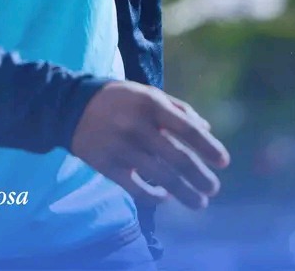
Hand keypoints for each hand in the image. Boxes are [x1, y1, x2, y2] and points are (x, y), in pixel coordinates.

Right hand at [70, 81, 229, 209]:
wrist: (71, 107)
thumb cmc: (117, 99)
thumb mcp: (146, 93)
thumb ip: (177, 108)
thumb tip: (207, 129)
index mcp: (149, 104)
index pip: (187, 128)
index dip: (208, 147)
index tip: (224, 162)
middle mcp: (136, 125)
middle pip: (177, 158)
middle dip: (200, 177)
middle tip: (213, 188)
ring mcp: (121, 147)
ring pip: (161, 177)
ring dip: (185, 193)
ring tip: (199, 202)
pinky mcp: (107, 165)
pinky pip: (137, 188)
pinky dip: (154, 196)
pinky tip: (165, 197)